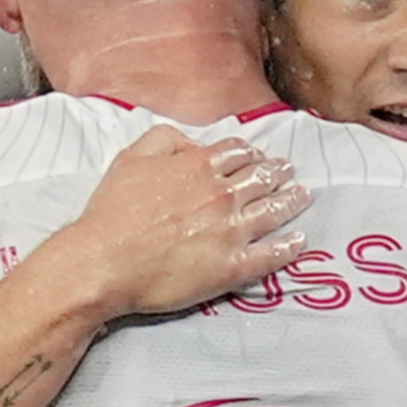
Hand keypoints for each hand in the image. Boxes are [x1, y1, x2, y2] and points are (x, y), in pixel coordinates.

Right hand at [59, 125, 309, 317]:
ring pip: (274, 210)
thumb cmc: (112, 213)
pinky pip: (271, 254)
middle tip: (287, 172)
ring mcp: (231, 231)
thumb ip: (165, 139)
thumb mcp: (131, 158)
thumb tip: (193, 142)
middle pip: (262, 177)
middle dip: (278, 172)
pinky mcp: (232, 266)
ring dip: (291, 201)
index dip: (251, 153)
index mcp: (199, 166)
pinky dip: (289, 246)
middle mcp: (221, 194)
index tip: (257, 156)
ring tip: (301, 196)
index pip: (238, 152)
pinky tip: (299, 241)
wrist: (105, 262)